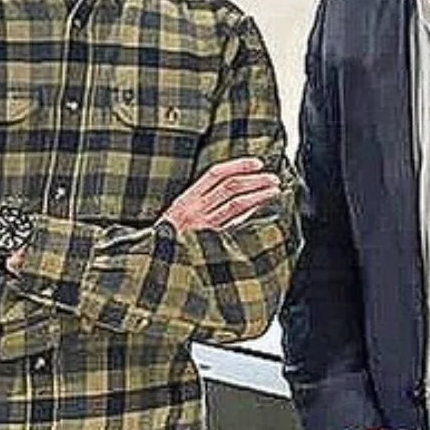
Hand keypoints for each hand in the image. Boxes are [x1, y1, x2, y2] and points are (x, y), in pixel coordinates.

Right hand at [160, 156, 280, 231]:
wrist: (154, 265)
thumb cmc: (168, 240)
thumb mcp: (178, 215)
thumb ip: (201, 202)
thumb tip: (235, 190)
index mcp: (186, 200)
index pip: (215, 174)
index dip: (238, 165)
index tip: (257, 163)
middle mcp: (195, 210)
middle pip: (230, 186)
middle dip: (255, 179)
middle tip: (273, 178)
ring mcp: (204, 226)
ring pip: (236, 204)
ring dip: (258, 195)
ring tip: (274, 190)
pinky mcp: (211, 242)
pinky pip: (235, 225)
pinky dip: (250, 215)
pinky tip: (263, 210)